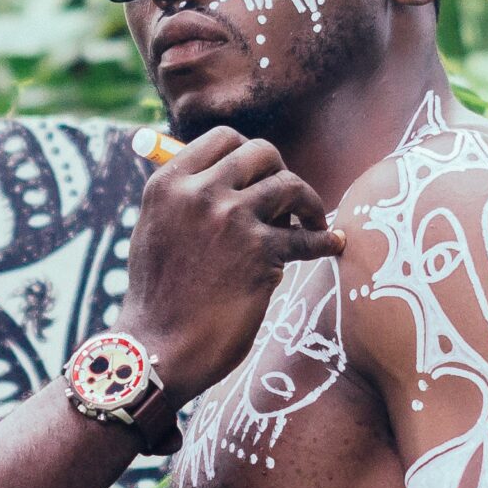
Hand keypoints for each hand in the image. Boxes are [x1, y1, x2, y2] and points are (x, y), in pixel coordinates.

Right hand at [121, 127, 341, 402]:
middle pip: (261, 153)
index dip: (249, 155)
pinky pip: (307, 235)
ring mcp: (230, 218)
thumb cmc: (159, 297)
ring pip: (289, 186)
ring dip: (307, 204)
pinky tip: (332, 245)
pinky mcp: (259, 252)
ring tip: (312, 223)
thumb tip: (230, 175)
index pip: (222, 138)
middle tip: (287, 202)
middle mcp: (198, 192)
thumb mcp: (155, 231)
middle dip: (280, 173)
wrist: (158, 349)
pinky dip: (325, 241)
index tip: (260, 176)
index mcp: (167, 184)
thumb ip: (185, 200)